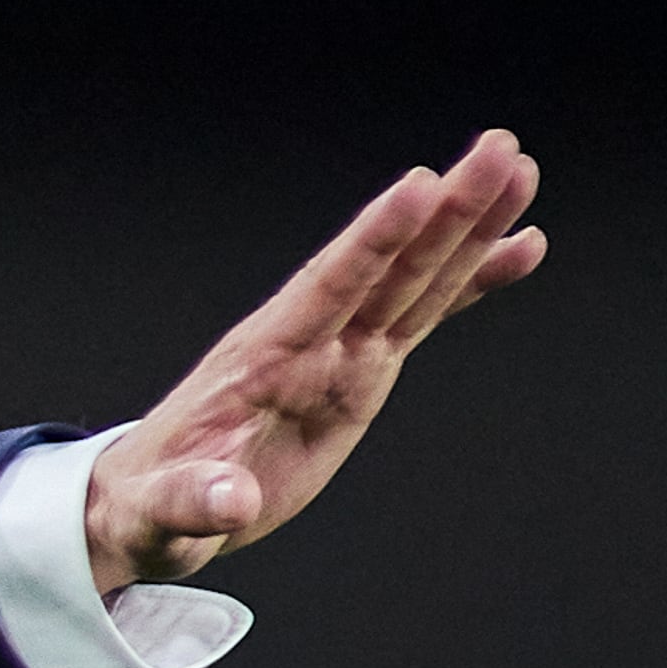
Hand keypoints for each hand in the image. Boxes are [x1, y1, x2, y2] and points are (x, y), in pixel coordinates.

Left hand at [87, 127, 546, 591]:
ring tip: (520, 173)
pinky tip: (519, 249)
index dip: (374, 239)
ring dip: (468, 230)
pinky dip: (469, 285)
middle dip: (445, 213)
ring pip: (413, 280)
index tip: (421, 184)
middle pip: (386, 268)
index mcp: (259, 362)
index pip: (326, 288)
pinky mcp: (357, 375)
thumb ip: (193, 501)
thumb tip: (230, 501)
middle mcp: (305, 343)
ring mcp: (335, 355)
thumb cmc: (147, 508)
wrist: (146, 508)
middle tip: (502, 150)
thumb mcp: (159, 517)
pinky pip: (421, 320)